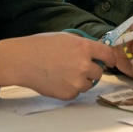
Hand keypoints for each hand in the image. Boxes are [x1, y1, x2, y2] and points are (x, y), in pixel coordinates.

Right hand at [0, 33, 118, 99]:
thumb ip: (82, 44)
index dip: (109, 58)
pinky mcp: (68, 93)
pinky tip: (58, 80)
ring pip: (88, 84)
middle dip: (91, 70)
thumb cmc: (40, 46)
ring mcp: (77, 81)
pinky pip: (76, 92)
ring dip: (81, 80)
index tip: (109, 61)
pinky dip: (70, 88)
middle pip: (99, 72)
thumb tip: (94, 50)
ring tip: (63, 73)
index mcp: (84, 48)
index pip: (108, 55)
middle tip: (78, 67)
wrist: (23, 61)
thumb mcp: (65, 37)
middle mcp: (84, 65)